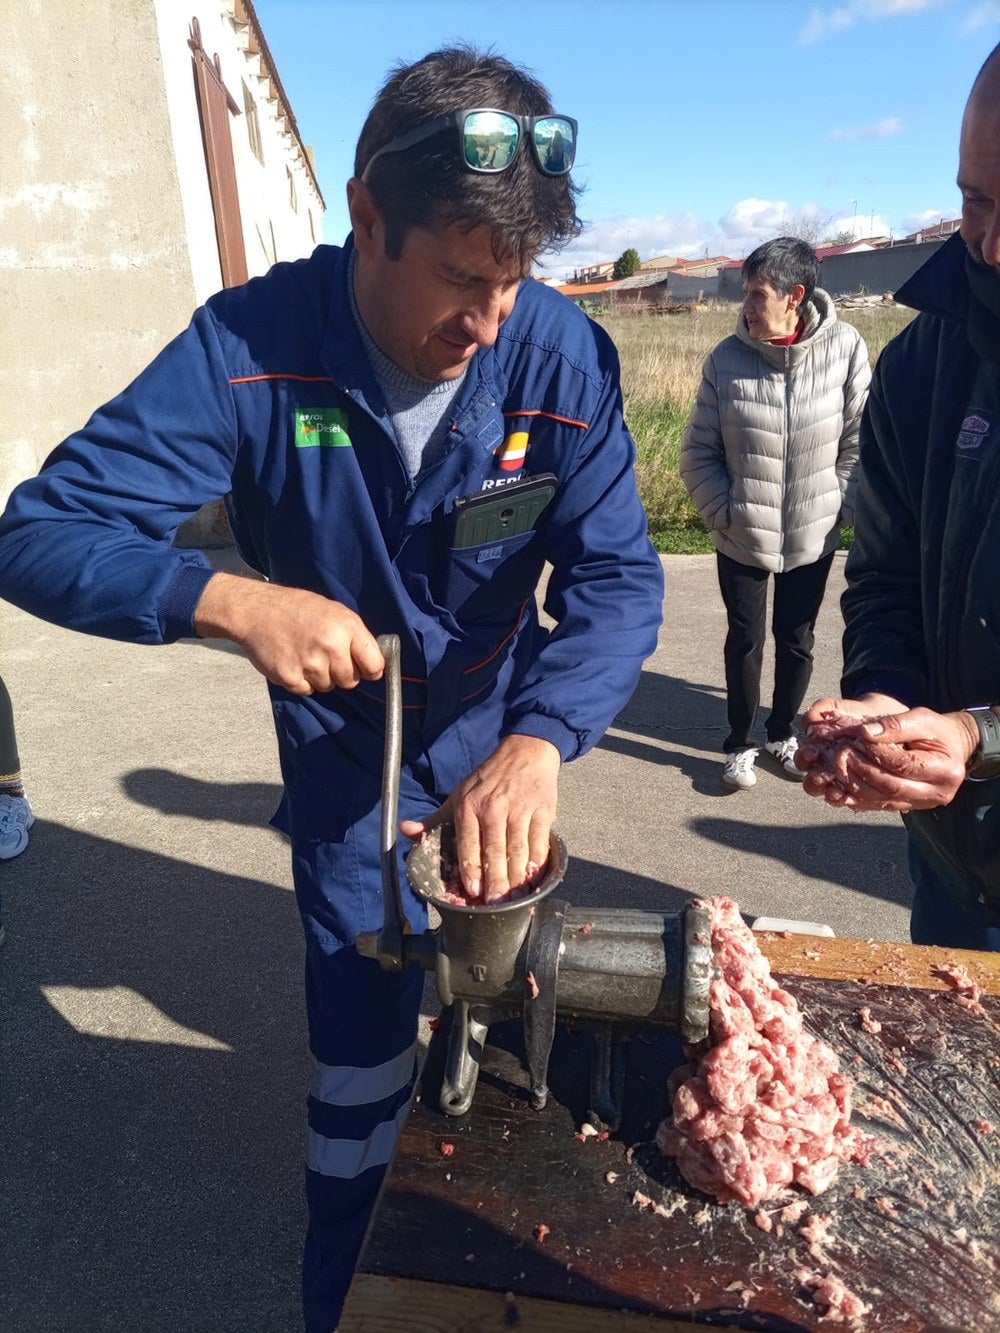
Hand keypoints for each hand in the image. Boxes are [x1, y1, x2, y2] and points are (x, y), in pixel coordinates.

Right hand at [193, 572, 383, 693]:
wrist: (255, 611)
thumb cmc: (297, 608)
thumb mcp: (334, 610)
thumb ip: (355, 635)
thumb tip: (374, 661)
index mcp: (346, 627)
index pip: (374, 665)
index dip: (370, 669)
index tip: (364, 668)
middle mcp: (331, 647)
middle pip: (351, 681)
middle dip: (342, 673)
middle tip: (326, 656)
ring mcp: (310, 664)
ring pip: (328, 687)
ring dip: (320, 677)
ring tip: (306, 654)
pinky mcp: (291, 678)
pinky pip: (307, 691)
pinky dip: (302, 681)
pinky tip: (293, 661)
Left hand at [400, 734, 560, 903]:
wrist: (525, 753)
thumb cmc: (488, 779)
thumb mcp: (458, 795)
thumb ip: (434, 820)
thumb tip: (405, 831)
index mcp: (468, 807)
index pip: (469, 844)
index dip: (471, 869)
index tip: (474, 890)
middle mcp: (494, 809)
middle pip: (495, 852)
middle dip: (496, 881)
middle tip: (496, 904)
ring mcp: (520, 810)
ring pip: (519, 851)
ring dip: (517, 877)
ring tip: (516, 898)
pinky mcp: (542, 812)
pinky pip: (539, 843)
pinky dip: (538, 862)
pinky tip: (534, 878)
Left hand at [798, 695, 976, 812]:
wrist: (951, 748)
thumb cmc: (937, 731)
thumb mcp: (922, 718)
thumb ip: (895, 724)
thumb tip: (865, 733)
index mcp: (945, 770)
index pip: (904, 764)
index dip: (878, 752)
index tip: (857, 738)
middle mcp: (937, 792)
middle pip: (891, 786)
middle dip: (862, 770)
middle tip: (841, 754)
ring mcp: (922, 804)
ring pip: (882, 799)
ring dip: (855, 785)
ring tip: (837, 767)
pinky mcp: (907, 807)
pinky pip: (879, 805)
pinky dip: (857, 797)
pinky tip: (840, 786)